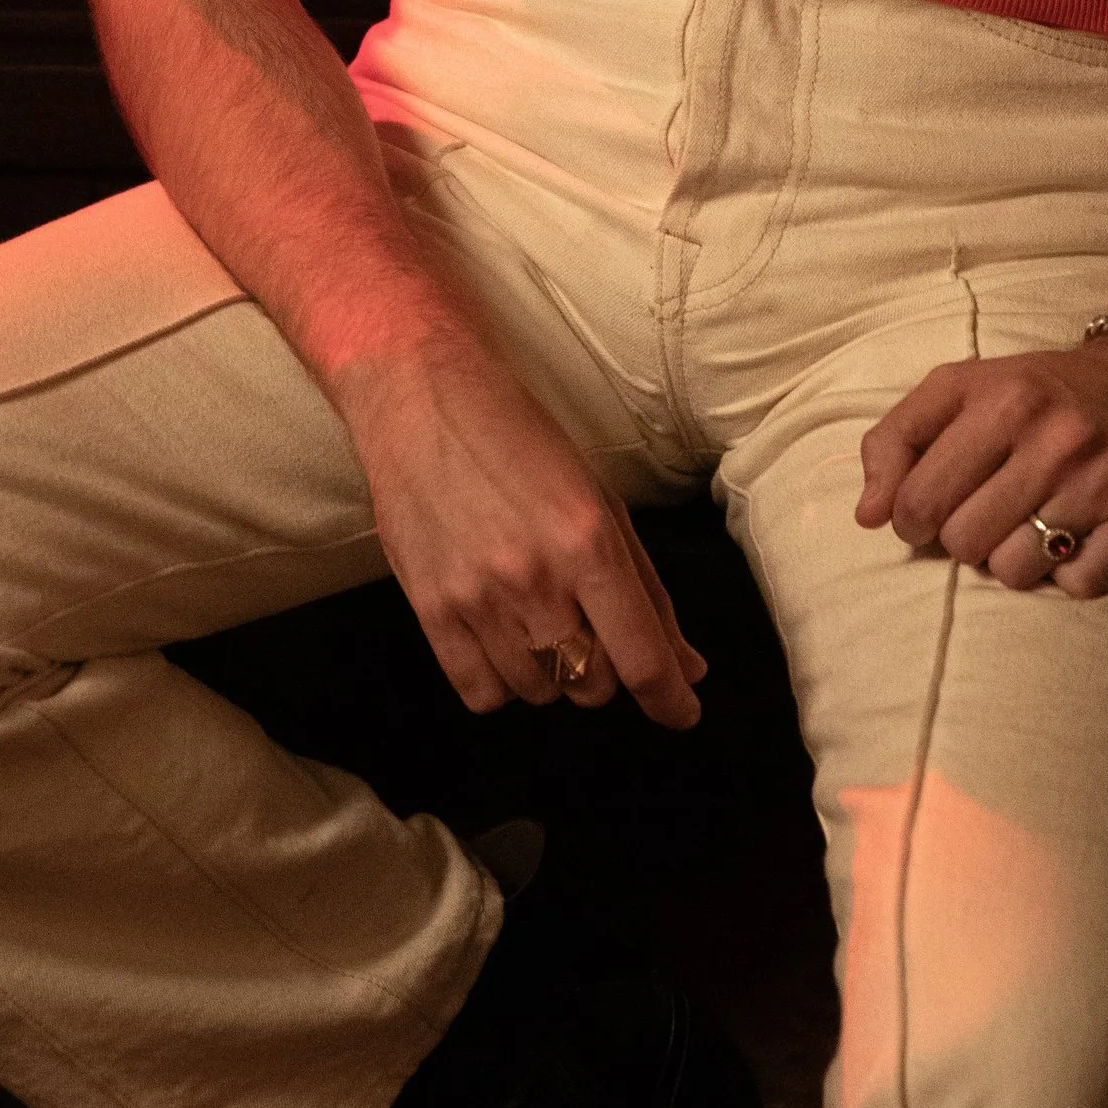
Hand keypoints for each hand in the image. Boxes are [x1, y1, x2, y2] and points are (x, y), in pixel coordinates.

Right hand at [335, 333, 706, 726]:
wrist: (421, 395)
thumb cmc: (518, 435)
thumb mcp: (599, 495)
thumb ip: (645, 586)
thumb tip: (686, 665)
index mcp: (587, 540)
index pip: (641, 657)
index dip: (671, 698)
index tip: (682, 711)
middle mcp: (534, 577)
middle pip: (591, 684)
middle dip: (605, 668)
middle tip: (590, 627)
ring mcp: (476, 598)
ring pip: (538, 692)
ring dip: (553, 671)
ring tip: (538, 617)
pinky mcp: (429, 609)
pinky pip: (481, 693)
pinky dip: (502, 683)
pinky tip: (502, 641)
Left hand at [856, 337, 1107, 595]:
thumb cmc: (1047, 392)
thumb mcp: (966, 387)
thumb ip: (900, 438)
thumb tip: (867, 515)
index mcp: (1000, 398)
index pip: (919, 498)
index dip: (910, 519)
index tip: (926, 513)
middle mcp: (1052, 437)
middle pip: (964, 542)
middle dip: (965, 538)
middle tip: (988, 514)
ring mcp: (1100, 480)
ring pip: (1016, 572)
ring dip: (1017, 560)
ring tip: (1035, 523)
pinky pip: (1078, 586)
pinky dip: (1072, 574)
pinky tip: (1080, 536)